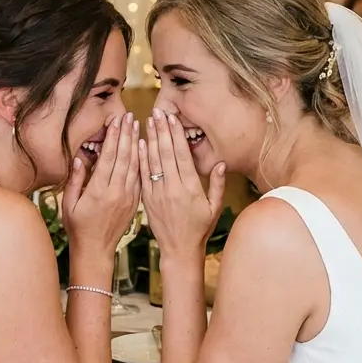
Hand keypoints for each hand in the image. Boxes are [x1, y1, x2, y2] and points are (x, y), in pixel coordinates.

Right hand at [62, 112, 140, 255]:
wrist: (96, 251)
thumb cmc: (77, 228)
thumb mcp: (69, 204)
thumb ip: (75, 180)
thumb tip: (80, 158)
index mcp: (99, 191)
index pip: (109, 157)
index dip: (114, 137)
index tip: (117, 120)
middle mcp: (116, 192)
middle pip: (125, 157)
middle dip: (127, 134)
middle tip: (130, 116)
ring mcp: (128, 197)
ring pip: (135, 165)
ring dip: (137, 144)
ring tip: (138, 126)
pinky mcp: (134, 202)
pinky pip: (140, 178)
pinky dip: (142, 161)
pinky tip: (144, 149)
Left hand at [139, 108, 225, 260]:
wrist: (179, 250)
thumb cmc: (200, 229)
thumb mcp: (214, 207)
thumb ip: (217, 184)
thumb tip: (221, 163)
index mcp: (190, 188)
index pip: (182, 155)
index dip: (176, 135)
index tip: (173, 118)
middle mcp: (173, 188)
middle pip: (165, 154)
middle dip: (161, 131)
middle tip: (157, 112)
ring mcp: (158, 194)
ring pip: (153, 161)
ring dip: (150, 139)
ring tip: (147, 121)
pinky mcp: (147, 200)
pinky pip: (143, 175)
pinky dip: (141, 158)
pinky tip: (140, 144)